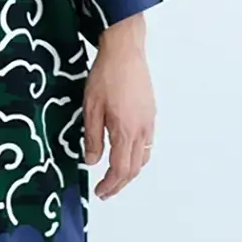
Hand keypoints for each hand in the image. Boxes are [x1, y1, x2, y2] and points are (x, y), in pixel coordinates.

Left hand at [83, 17, 155, 199]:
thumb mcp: (90, 107)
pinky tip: (127, 153)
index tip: (100, 192)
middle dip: (120, 183)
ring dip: (131, 171)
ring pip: (144, 157)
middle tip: (106, 190)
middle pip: (135, 168)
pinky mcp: (151, 113)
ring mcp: (149, 121)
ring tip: (115, 176)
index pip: (120, 169)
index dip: (110, 185)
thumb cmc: (106, 75)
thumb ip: (92, 137)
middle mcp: (141, 129)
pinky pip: (148, 143)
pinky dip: (138, 156)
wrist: (125, 50)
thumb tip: (91, 161)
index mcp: (125, 130)